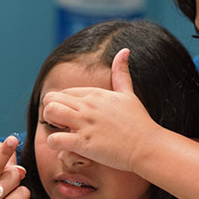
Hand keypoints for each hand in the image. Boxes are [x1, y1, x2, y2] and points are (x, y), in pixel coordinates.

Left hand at [42, 49, 156, 172]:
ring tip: (62, 133)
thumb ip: (121, 73)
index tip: (71, 117)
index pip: (64, 92)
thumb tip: (124, 50)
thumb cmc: (139, 123)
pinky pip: (55, 139)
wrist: (148, 146)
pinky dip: (55, 143)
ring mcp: (85, 124)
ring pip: (49, 112)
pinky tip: (66, 148)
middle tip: (61, 125)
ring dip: (49, 124)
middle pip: (51, 98)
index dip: (63, 104)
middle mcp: (88, 106)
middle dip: (51, 112)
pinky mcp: (84, 143)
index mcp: (95, 94)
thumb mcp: (129, 94)